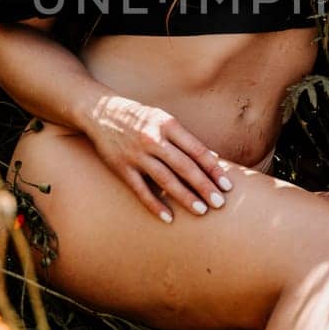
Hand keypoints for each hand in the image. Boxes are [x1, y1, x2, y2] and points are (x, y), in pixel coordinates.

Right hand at [82, 94, 233, 222]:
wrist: (100, 111)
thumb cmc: (140, 117)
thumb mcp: (164, 120)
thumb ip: (187, 139)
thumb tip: (214, 158)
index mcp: (167, 125)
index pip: (196, 150)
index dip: (213, 169)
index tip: (228, 185)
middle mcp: (153, 139)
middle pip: (184, 166)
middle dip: (204, 186)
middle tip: (219, 203)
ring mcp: (136, 154)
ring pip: (165, 179)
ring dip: (184, 196)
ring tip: (201, 211)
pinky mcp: (121, 167)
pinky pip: (140, 189)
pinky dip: (154, 204)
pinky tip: (168, 218)